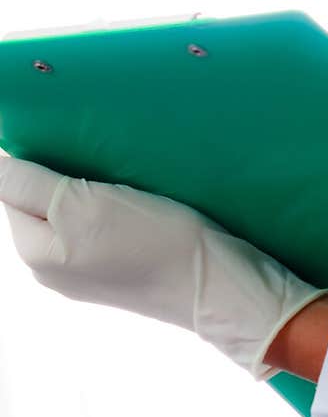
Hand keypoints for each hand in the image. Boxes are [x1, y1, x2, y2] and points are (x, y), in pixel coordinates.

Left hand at [0, 154, 327, 380]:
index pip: (10, 187)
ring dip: (85, 182)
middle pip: (38, 199)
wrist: (218, 282)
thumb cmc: (152, 241)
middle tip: (94, 146)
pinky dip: (109, 198)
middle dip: (58, 169)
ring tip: (116, 165)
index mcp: (34, 253)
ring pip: (69, 208)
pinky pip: (98, 221)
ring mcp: (86, 270)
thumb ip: (30, 184)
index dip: (32, 155)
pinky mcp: (119, 264)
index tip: (66, 135)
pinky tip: (134, 190)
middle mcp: (51, 267)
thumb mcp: (81, 204)